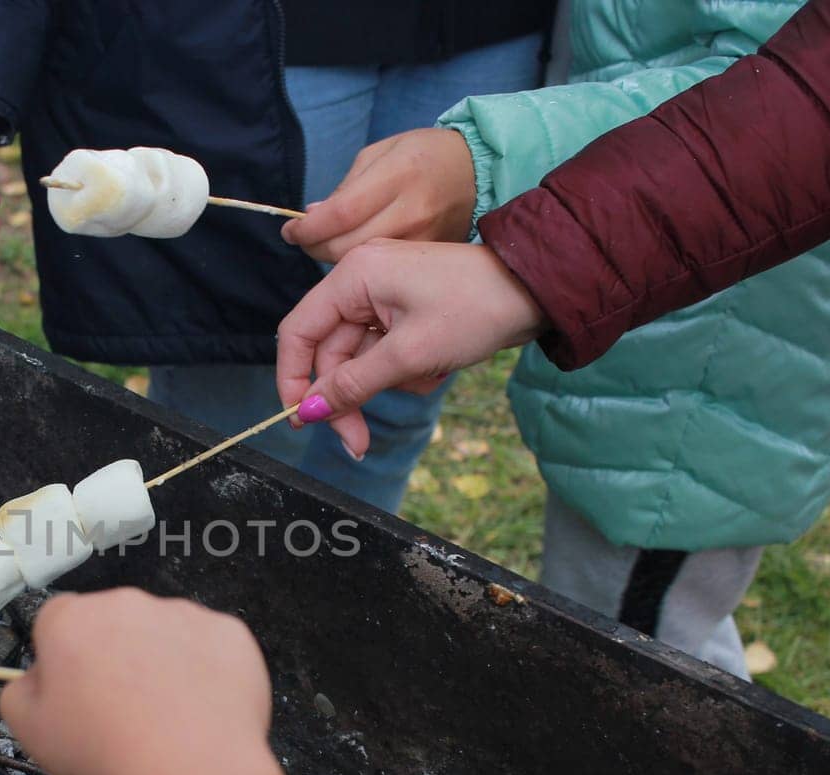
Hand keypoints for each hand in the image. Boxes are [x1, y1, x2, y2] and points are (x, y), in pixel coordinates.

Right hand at [0, 589, 284, 774]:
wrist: (187, 772)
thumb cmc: (100, 752)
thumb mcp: (29, 731)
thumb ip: (21, 690)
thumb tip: (37, 677)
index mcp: (72, 619)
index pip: (58, 621)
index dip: (66, 659)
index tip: (78, 696)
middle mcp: (127, 602)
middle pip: (115, 623)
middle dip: (116, 655)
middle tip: (124, 711)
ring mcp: (183, 614)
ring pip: (166, 633)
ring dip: (163, 661)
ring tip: (169, 718)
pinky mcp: (230, 632)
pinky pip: (212, 647)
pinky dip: (208, 672)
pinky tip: (204, 711)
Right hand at [277, 240, 545, 457]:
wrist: (536, 291)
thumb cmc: (476, 309)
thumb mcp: (409, 355)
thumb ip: (353, 384)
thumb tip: (310, 412)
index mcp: (353, 277)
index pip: (298, 333)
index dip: (293, 380)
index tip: (302, 421)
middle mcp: (360, 281)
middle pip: (330, 353)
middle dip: (348, 397)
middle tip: (359, 442)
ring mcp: (382, 295)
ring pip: (359, 358)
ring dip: (387, 382)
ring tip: (428, 377)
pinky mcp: (403, 309)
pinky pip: (385, 352)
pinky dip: (405, 370)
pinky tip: (436, 368)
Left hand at [281, 129, 475, 261]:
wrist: (477, 172)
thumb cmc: (423, 155)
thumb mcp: (379, 154)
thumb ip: (344, 188)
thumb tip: (312, 217)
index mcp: (398, 175)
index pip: (340, 214)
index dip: (307, 229)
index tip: (291, 231)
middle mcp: (412, 211)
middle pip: (346, 247)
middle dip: (315, 247)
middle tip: (306, 240)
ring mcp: (424, 239)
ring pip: (362, 265)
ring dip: (335, 259)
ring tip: (329, 244)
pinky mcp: (429, 258)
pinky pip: (383, 273)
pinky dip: (362, 268)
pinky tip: (357, 255)